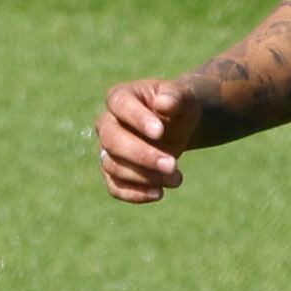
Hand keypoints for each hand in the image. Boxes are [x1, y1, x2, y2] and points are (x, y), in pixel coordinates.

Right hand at [98, 79, 201, 203]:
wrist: (178, 124)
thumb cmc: (177, 106)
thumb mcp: (183, 97)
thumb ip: (175, 97)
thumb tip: (163, 104)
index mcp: (120, 97)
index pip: (120, 105)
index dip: (136, 119)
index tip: (159, 132)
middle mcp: (108, 123)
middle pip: (112, 141)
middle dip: (142, 155)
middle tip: (172, 164)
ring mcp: (108, 150)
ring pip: (114, 166)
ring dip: (145, 176)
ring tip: (176, 179)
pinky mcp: (113, 172)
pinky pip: (115, 187)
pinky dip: (135, 194)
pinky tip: (158, 193)